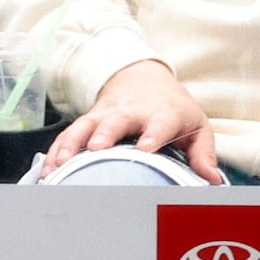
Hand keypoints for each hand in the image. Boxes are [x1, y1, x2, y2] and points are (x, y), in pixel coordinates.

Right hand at [43, 58, 222, 182]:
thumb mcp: (196, 126)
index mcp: (162, 113)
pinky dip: (56, 151)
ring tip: (60, 164)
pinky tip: (48, 170)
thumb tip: (210, 179)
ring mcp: (105, 115)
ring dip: (71, 144)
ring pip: (84, 127)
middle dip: (104, 134)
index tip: (145, 148)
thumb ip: (202, 154)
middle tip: (96, 149)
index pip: (158, 123)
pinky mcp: (87, 121)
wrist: (142, 79)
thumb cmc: (172, 109)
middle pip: (115, 121)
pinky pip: (68, 135)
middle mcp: (130, 112)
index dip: (152, 134)